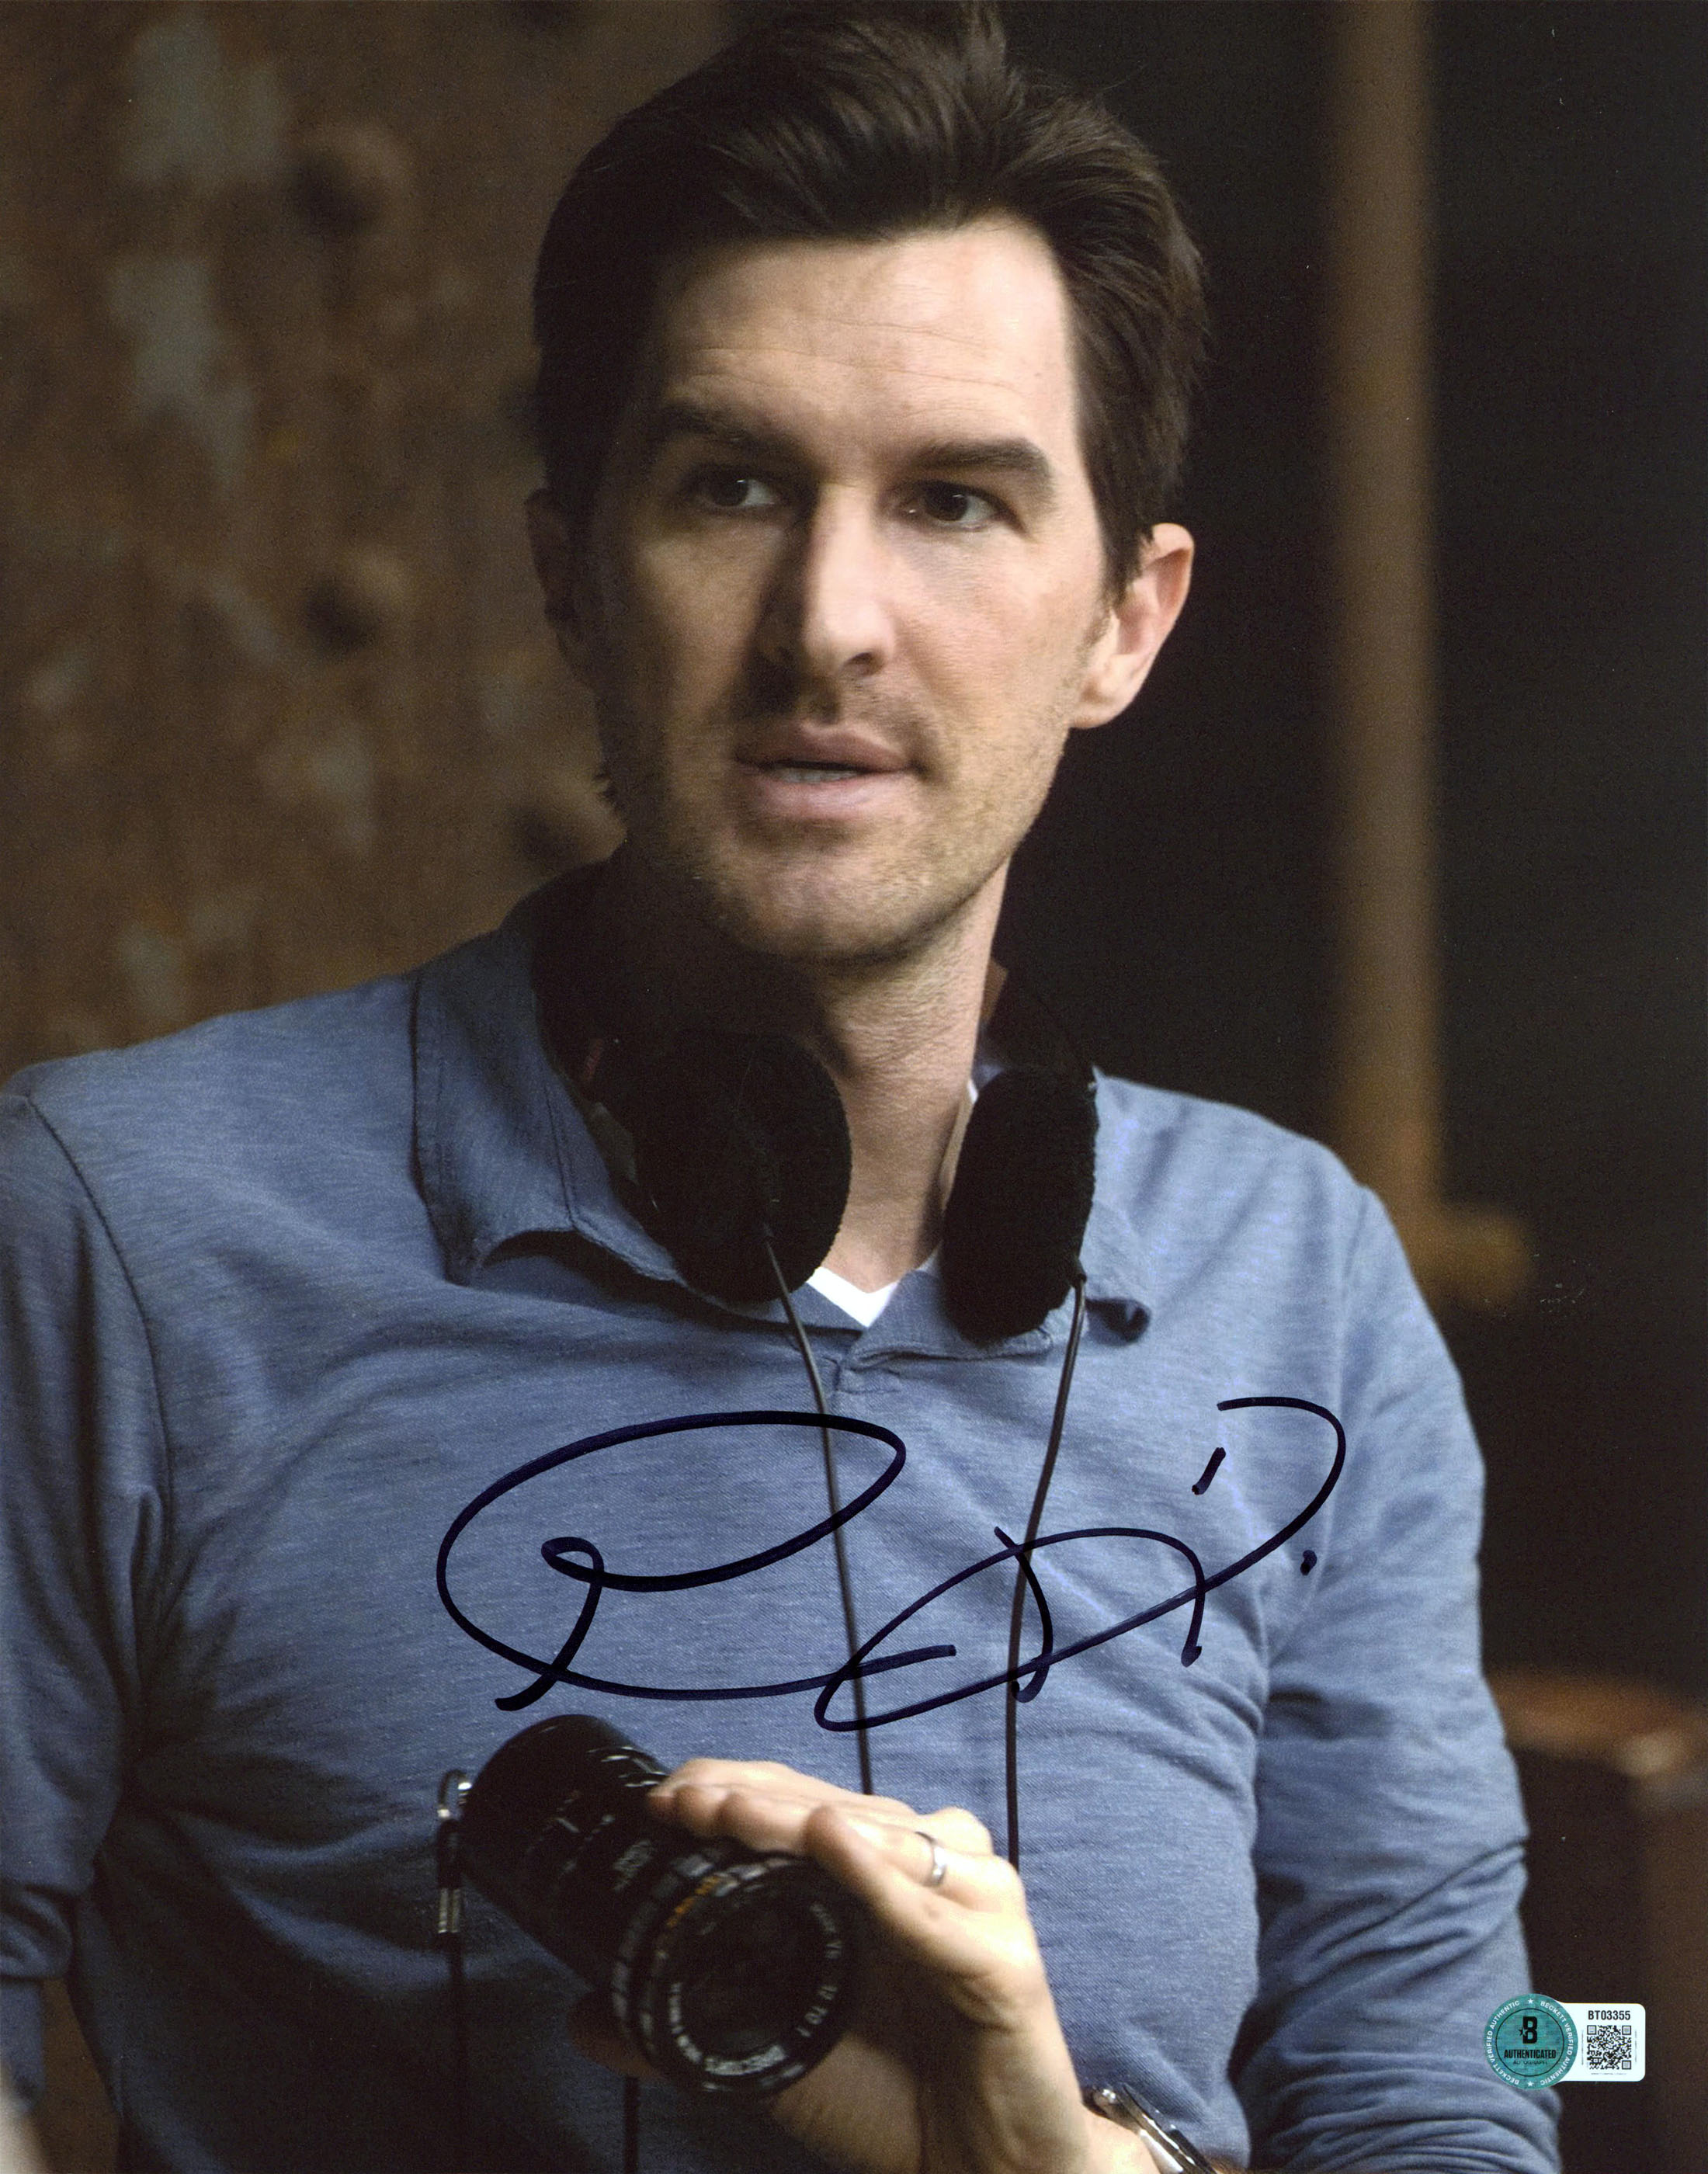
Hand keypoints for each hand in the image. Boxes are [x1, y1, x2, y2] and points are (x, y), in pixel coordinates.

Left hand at [565, 1757, 1156, 2173]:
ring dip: (803, 1824)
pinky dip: (885, 1880)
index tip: (664, 1799)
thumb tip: (586, 2013)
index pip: (800, 1800)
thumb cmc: (889, 2097)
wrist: (985, 2173)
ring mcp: (974, 1904)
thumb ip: (685, 2025)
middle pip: (835, 1806)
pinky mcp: (1006, 1961)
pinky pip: (936, 1914)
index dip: (732, 1788)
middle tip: (681, 1802)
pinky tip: (839, 1849)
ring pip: (883, 1840)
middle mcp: (929, 1867)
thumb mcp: (772, 2051)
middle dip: (751, 1800)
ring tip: (734, 1816)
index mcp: (877, 1871)